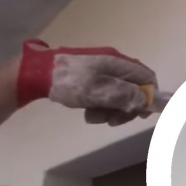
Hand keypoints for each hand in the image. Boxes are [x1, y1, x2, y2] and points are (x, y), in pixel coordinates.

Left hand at [16, 39, 157, 125]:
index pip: (148, 78)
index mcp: (119, 63)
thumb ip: (125, 95)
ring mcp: (102, 70)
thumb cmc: (69, 81)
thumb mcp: (98, 91)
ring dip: (110, 110)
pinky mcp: (91, 77)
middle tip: (112, 122)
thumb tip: (146, 101)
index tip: (139, 115)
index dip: (149, 97)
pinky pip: (105, 94)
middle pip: (134, 89)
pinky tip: (87, 111)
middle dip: (126, 108)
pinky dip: (99, 106)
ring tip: (93, 117)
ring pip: (119, 94)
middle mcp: (114, 64)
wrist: (36, 73)